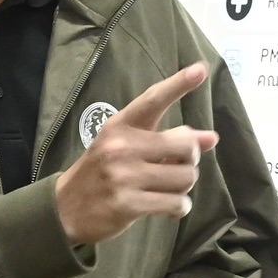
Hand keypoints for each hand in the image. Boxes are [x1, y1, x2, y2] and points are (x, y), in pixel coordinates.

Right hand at [53, 64, 218, 246]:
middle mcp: (121, 146)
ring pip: (186, 177)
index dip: (178, 84)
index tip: (200, 69)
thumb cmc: (104, 172)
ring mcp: (123, 176)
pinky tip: (168, 209)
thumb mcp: (129, 148)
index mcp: (120, 126)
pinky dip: (179, 208)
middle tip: (176, 168)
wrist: (66, 208)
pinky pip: (177, 204)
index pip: (153, 100)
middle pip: (186, 146)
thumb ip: (169, 141)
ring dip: (183, 187)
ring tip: (166, 190)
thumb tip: (212, 138)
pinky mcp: (128, 204)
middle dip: (190, 160)